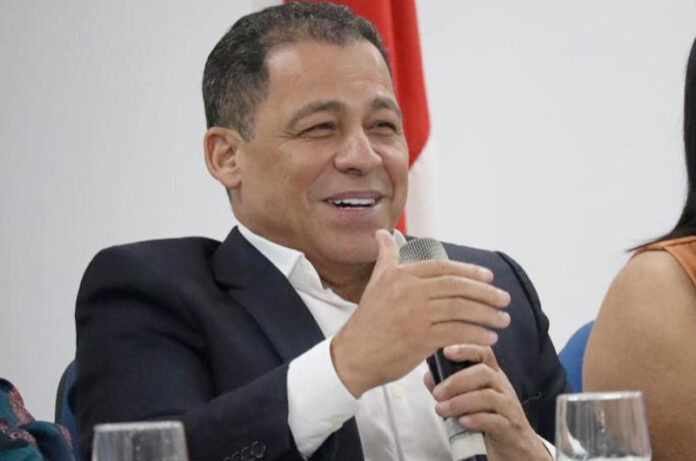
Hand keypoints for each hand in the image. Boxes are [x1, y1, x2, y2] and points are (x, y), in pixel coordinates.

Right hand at [331, 229, 510, 396]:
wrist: (353, 356)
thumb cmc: (367, 321)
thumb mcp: (375, 282)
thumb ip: (386, 257)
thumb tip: (383, 233)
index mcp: (401, 275)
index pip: (443, 268)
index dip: (469, 272)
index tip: (489, 278)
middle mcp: (409, 291)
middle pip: (457, 286)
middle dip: (486, 293)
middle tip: (504, 299)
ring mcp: (415, 315)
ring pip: (461, 308)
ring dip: (487, 314)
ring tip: (503, 319)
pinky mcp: (420, 339)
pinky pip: (457, 332)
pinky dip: (477, 335)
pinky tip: (489, 338)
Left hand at [425, 344, 551, 460]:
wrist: (517, 446)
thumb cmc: (490, 418)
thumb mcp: (471, 399)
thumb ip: (450, 388)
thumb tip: (429, 376)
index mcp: (492, 376)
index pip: (484, 353)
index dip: (466, 348)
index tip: (446, 351)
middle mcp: (502, 387)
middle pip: (484, 373)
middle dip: (456, 381)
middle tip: (437, 393)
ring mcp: (508, 407)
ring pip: (488, 397)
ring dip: (460, 402)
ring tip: (441, 410)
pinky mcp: (510, 428)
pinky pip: (495, 420)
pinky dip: (476, 420)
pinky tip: (462, 422)